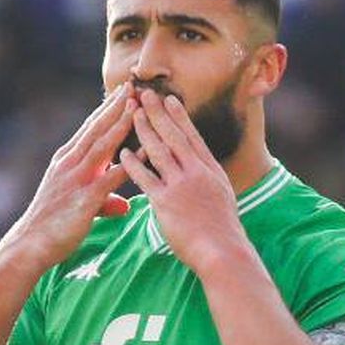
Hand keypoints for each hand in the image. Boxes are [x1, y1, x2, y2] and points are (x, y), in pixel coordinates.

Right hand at [7, 84, 135, 265]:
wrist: (29, 245)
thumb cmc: (49, 227)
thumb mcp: (74, 205)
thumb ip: (101, 200)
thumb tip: (122, 204)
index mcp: (64, 162)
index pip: (88, 129)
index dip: (106, 110)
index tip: (121, 93)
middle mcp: (69, 164)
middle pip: (96, 129)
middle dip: (115, 106)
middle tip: (133, 85)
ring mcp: (76, 179)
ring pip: (103, 144)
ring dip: (122, 123)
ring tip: (138, 104)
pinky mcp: (85, 198)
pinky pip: (112, 176)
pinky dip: (130, 163)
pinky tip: (146, 152)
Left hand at [116, 89, 245, 271]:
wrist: (222, 250)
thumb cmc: (221, 230)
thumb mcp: (220, 197)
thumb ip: (207, 182)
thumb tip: (199, 175)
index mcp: (210, 170)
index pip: (193, 137)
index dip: (179, 117)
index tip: (170, 100)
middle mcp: (197, 172)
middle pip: (175, 136)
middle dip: (159, 113)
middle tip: (146, 94)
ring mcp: (181, 185)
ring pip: (160, 151)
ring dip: (145, 130)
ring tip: (132, 114)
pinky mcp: (166, 202)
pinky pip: (146, 178)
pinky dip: (133, 164)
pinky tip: (122, 153)